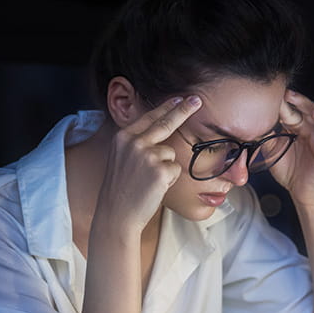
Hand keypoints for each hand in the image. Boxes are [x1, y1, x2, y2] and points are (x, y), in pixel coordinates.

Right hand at [95, 96, 201, 234]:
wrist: (116, 215)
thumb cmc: (121, 190)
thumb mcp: (121, 160)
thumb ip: (137, 144)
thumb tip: (159, 132)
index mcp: (123, 138)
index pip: (149, 118)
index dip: (166, 107)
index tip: (179, 98)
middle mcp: (134, 142)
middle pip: (165, 122)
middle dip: (183, 110)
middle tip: (197, 99)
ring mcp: (147, 155)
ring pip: (171, 153)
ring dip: (166, 167)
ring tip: (149, 182)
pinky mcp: (160, 170)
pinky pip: (175, 169)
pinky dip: (169, 180)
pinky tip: (154, 188)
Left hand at [268, 90, 313, 206]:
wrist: (300, 191)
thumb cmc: (288, 171)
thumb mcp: (271, 151)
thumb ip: (264, 136)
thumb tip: (248, 124)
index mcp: (294, 128)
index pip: (288, 110)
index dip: (280, 102)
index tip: (267, 94)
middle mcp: (306, 128)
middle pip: (302, 107)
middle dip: (292, 98)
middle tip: (280, 91)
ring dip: (306, 104)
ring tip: (294, 97)